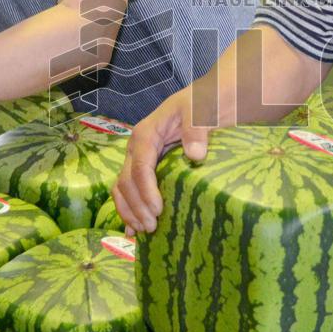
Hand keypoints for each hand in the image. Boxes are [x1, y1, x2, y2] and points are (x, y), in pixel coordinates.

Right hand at [112, 86, 210, 235]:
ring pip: (122, 188)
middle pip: (126, 181)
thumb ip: (197, 129)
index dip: (146, 191)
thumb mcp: (202, 109)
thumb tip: (195, 155)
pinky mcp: (146, 167)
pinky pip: (130, 189)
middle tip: (152, 227)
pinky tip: (132, 230)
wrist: (210, 100)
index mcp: (147, 133)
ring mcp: (139, 158)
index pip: (139, 167)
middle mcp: (137, 147)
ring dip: (129, 211)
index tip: (159, 210)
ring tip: (144, 231)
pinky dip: (128, 209)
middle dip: (136, 206)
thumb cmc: (205, 103)